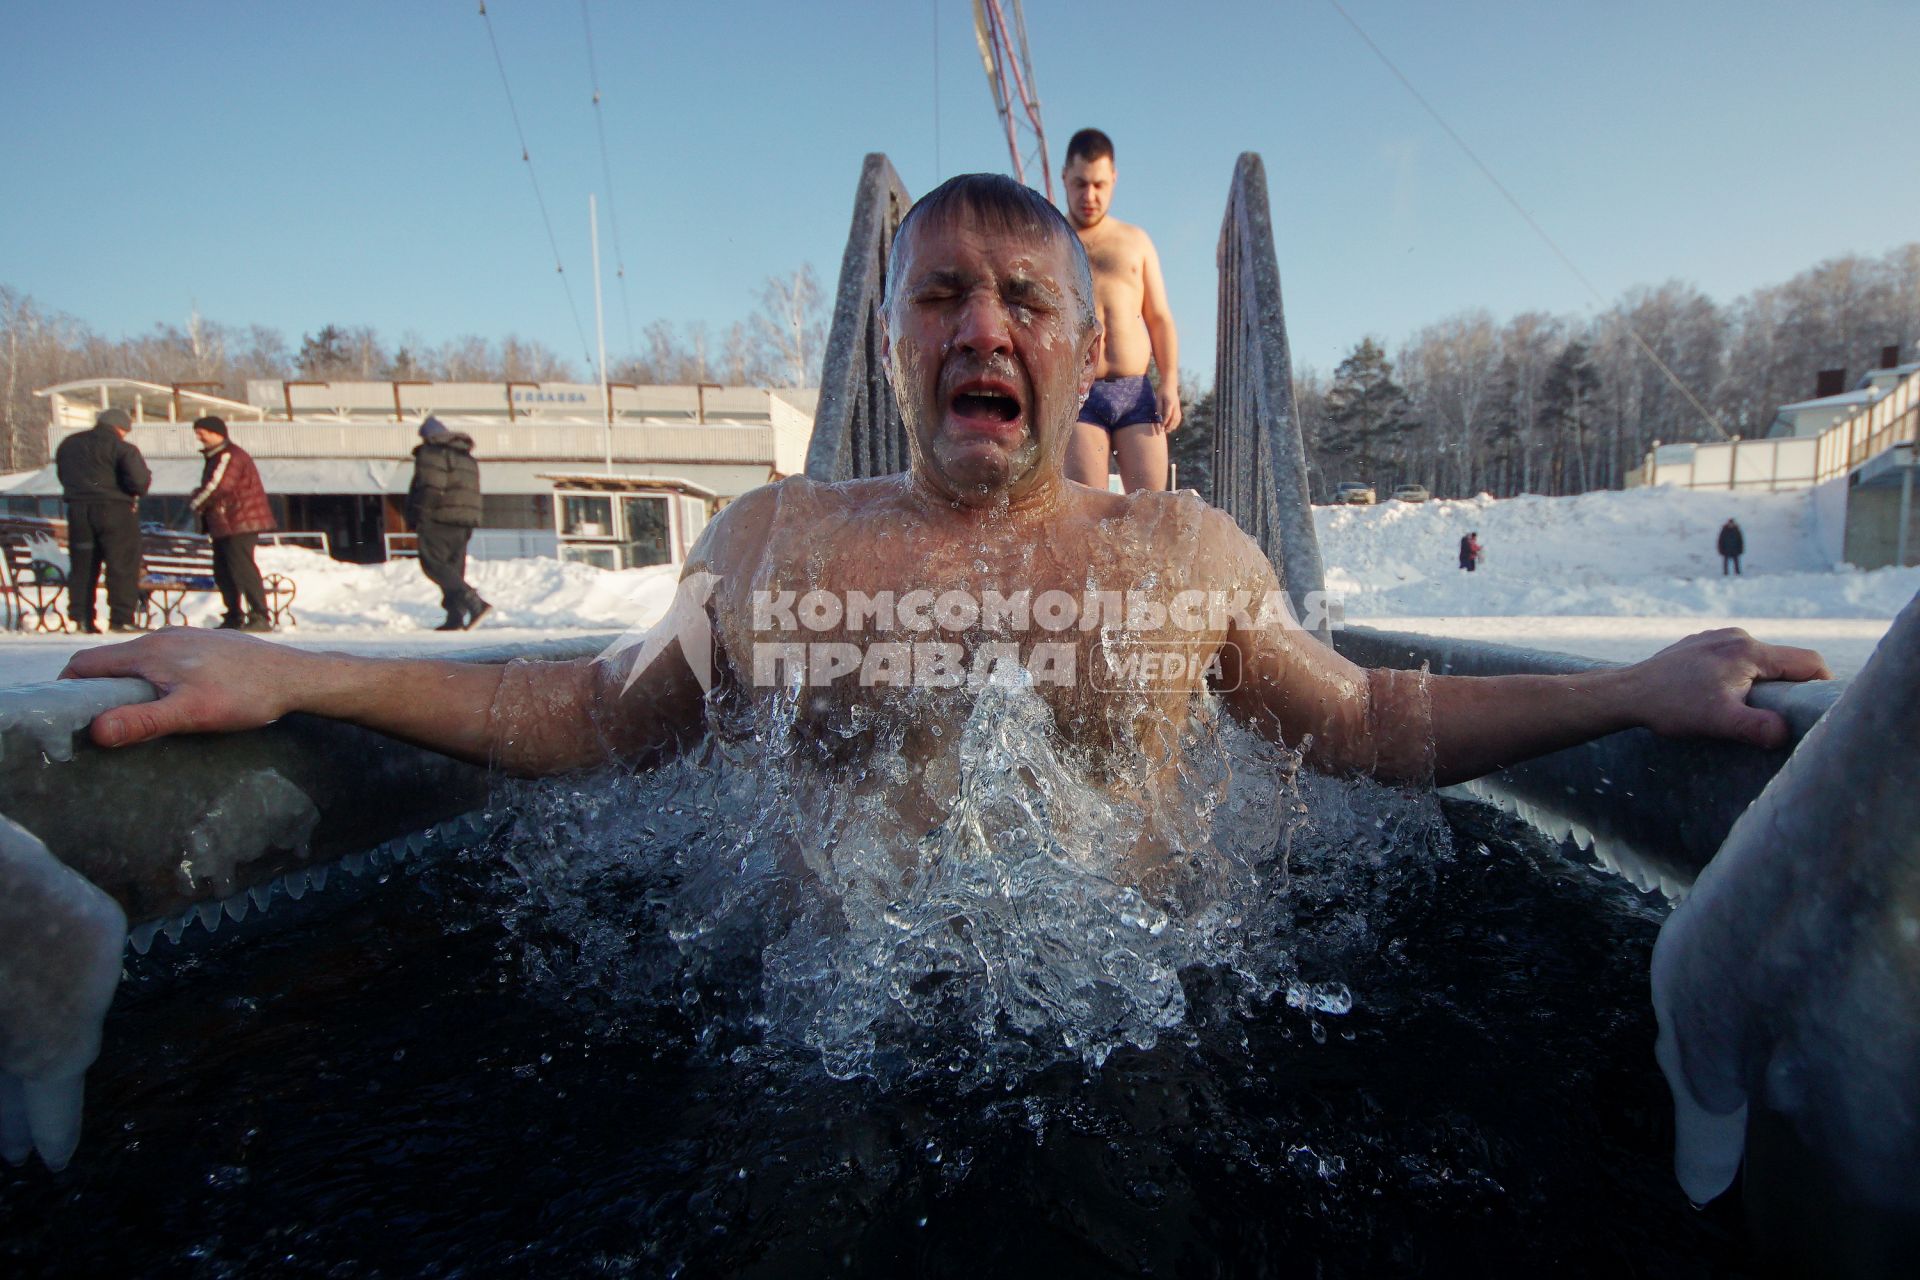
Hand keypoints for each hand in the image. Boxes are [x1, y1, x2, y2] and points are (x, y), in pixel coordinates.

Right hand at [59, 628, 318, 748]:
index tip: (66, 716)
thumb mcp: (192, 713)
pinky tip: (173, 701)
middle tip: (100, 724)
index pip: (86, 663)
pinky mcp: (204, 646)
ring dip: (128, 686)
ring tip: (136, 717)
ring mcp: (185, 639)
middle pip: (110, 663)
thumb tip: (95, 730)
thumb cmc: (246, 694)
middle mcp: (162, 638)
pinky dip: (155, 680)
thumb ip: (143, 721)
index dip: (68, 688)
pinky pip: (165, 661)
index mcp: (149, 651)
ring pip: (139, 662)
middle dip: (97, 691)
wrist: (296, 676)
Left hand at [1157, 386, 1182, 434]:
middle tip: (1164, 431)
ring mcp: (1178, 407)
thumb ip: (1159, 406)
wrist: (1170, 385)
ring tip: (1168, 430)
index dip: (1164, 422)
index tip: (1161, 427)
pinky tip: (1173, 426)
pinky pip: (1179, 417)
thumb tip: (1158, 416)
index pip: (1168, 415)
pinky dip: (1176, 423)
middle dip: (1169, 426)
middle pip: (1174, 419)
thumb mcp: (1158, 397)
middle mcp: (1175, 406)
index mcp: (1170, 403)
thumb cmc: (1162, 391)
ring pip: (1177, 419)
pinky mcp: (1178, 407)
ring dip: (1173, 426)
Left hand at [1625, 628, 1830, 748]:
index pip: (1808, 662)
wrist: (1626, 693)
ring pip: (1761, 660)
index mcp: (1749, 650)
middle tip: (1785, 716)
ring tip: (1751, 709)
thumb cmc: (1671, 707)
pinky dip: (1743, 677)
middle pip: (1785, 660)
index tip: (1819, 710)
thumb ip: (1756, 727)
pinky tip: (1725, 697)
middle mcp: (1736, 636)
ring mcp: (1718, 638)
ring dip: (1766, 683)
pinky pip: (1738, 659)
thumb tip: (1786, 733)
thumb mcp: (1718, 721)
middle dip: (1793, 687)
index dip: (1822, 685)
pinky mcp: (1703, 645)